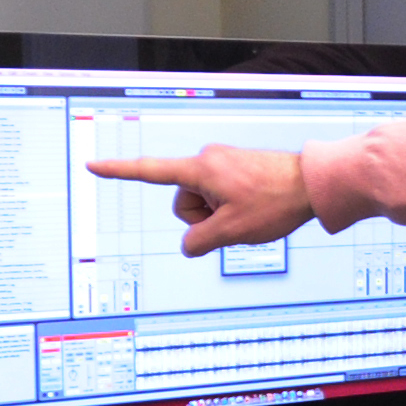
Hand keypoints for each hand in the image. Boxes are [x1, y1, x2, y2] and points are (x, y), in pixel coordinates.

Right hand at [83, 145, 313, 255]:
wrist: (312, 184)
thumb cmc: (275, 200)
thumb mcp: (231, 231)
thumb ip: (199, 242)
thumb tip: (189, 245)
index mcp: (199, 170)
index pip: (149, 171)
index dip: (118, 171)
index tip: (93, 164)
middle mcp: (207, 161)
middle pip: (184, 203)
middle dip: (203, 218)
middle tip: (236, 218)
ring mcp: (222, 164)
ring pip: (203, 203)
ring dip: (219, 214)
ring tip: (250, 211)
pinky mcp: (236, 169)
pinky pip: (219, 197)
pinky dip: (230, 208)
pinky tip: (255, 208)